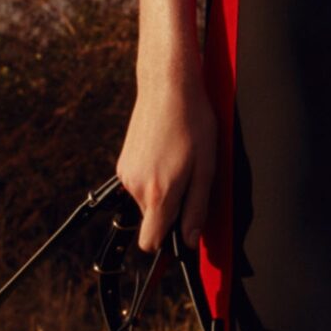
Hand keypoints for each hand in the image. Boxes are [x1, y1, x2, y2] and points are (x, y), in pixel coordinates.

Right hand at [115, 66, 217, 255]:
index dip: (167, 242)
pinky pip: (140, 185)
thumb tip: (189, 240)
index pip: (150, 242)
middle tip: (191, 181)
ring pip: (146, 202)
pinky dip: (154, 178)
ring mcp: (126, 174)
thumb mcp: (206, 169)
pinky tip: (168, 154)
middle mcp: (136, 187)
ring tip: (181, 162)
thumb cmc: (193, 124)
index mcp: (158, 193)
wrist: (167, 88)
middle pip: (152, 220)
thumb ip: (196, 209)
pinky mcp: (123, 162)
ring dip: (163, 192)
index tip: (182, 232)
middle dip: (171, 210)